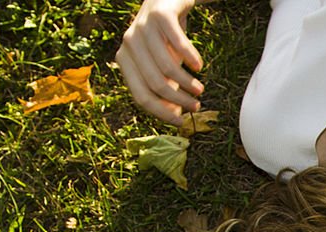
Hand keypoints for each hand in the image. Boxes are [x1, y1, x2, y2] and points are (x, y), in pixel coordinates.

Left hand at [116, 0, 203, 124]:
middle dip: (179, 100)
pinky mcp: (160, 15)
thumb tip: (175, 115)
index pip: (140, 95)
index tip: (181, 122)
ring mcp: (142, 27)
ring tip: (200, 89)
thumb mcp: (161, 62)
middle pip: (155, 84)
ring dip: (187, 83)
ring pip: (167, 67)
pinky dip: (191, 58)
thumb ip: (165, 85)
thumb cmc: (165, 35)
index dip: (161, 112)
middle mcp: (129, 43)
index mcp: (125, 59)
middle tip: (197, 106)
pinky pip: (178, 44)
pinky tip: (199, 65)